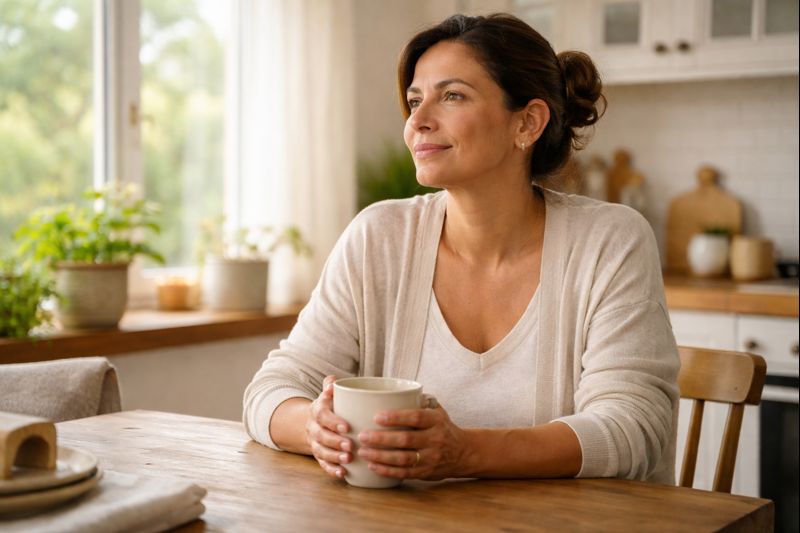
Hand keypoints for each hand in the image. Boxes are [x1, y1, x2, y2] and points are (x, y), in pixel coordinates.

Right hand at [306, 375, 352, 479]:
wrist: (315, 421)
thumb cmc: (331, 405)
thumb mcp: (329, 394)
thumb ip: (331, 385)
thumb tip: (333, 382)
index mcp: (317, 410)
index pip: (322, 415)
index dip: (333, 422)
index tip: (347, 427)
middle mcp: (313, 427)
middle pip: (321, 436)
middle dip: (335, 442)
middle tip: (350, 446)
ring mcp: (315, 443)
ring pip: (321, 452)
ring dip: (334, 457)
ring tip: (348, 460)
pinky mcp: (319, 455)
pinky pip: (322, 464)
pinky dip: (332, 469)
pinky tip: (343, 473)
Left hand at [356, 402, 470, 479]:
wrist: (463, 452)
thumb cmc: (442, 427)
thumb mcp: (437, 410)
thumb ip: (419, 400)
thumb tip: (392, 390)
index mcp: (436, 421)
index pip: (415, 417)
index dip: (395, 417)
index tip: (376, 416)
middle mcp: (435, 439)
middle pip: (405, 440)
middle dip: (381, 439)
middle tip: (362, 436)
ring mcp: (431, 458)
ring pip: (403, 459)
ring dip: (380, 456)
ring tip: (363, 451)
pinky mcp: (426, 473)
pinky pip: (404, 473)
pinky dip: (387, 471)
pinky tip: (373, 466)